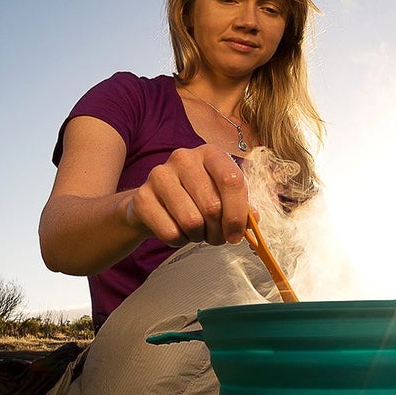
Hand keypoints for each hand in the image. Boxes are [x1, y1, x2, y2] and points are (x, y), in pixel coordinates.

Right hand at [126, 144, 249, 247]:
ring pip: (191, 221)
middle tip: (215, 236)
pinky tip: (177, 231)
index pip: (232, 181)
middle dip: (218, 231)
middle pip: (212, 206)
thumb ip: (241, 206)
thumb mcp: (221, 197)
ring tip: (195, 231)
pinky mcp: (141, 197)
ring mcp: (160, 175)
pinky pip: (170, 232)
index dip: (238, 214)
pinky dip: (178, 240)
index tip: (237, 234)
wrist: (152, 204)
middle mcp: (184, 158)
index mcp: (210, 154)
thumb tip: (253, 218)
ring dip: (197, 236)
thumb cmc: (194, 199)